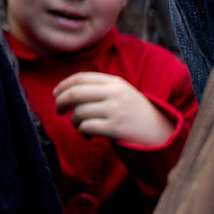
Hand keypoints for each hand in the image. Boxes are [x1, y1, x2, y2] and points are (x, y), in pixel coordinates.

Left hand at [53, 72, 174, 147]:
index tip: (55, 94)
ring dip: (73, 120)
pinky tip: (88, 135)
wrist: (158, 131)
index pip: (81, 78)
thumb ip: (98, 88)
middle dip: (61, 102)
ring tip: (79, 125)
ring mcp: (115, 110)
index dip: (64, 85)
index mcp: (114, 82)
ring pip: (78, 112)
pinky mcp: (115, 128)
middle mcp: (114, 93)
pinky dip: (82, 131)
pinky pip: (86, 127)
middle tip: (59, 110)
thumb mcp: (120, 92)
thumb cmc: (132, 112)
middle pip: (75, 93)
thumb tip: (64, 91)